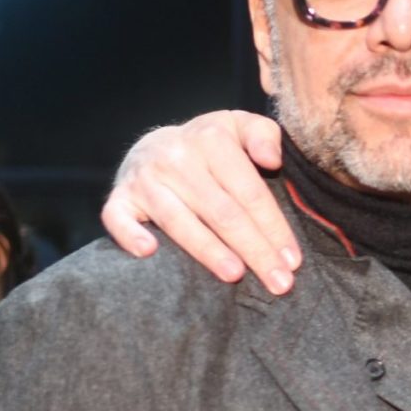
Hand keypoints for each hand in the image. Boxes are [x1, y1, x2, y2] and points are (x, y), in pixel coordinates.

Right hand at [100, 110, 298, 290]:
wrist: (155, 145)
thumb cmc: (211, 146)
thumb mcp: (240, 127)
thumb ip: (264, 135)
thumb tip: (272, 159)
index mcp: (211, 139)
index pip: (249, 192)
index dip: (274, 228)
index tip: (293, 260)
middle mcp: (175, 157)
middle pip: (222, 212)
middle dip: (254, 250)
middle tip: (279, 282)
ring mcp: (144, 179)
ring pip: (179, 220)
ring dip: (208, 251)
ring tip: (235, 275)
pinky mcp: (119, 197)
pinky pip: (117, 218)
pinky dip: (130, 234)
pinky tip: (149, 252)